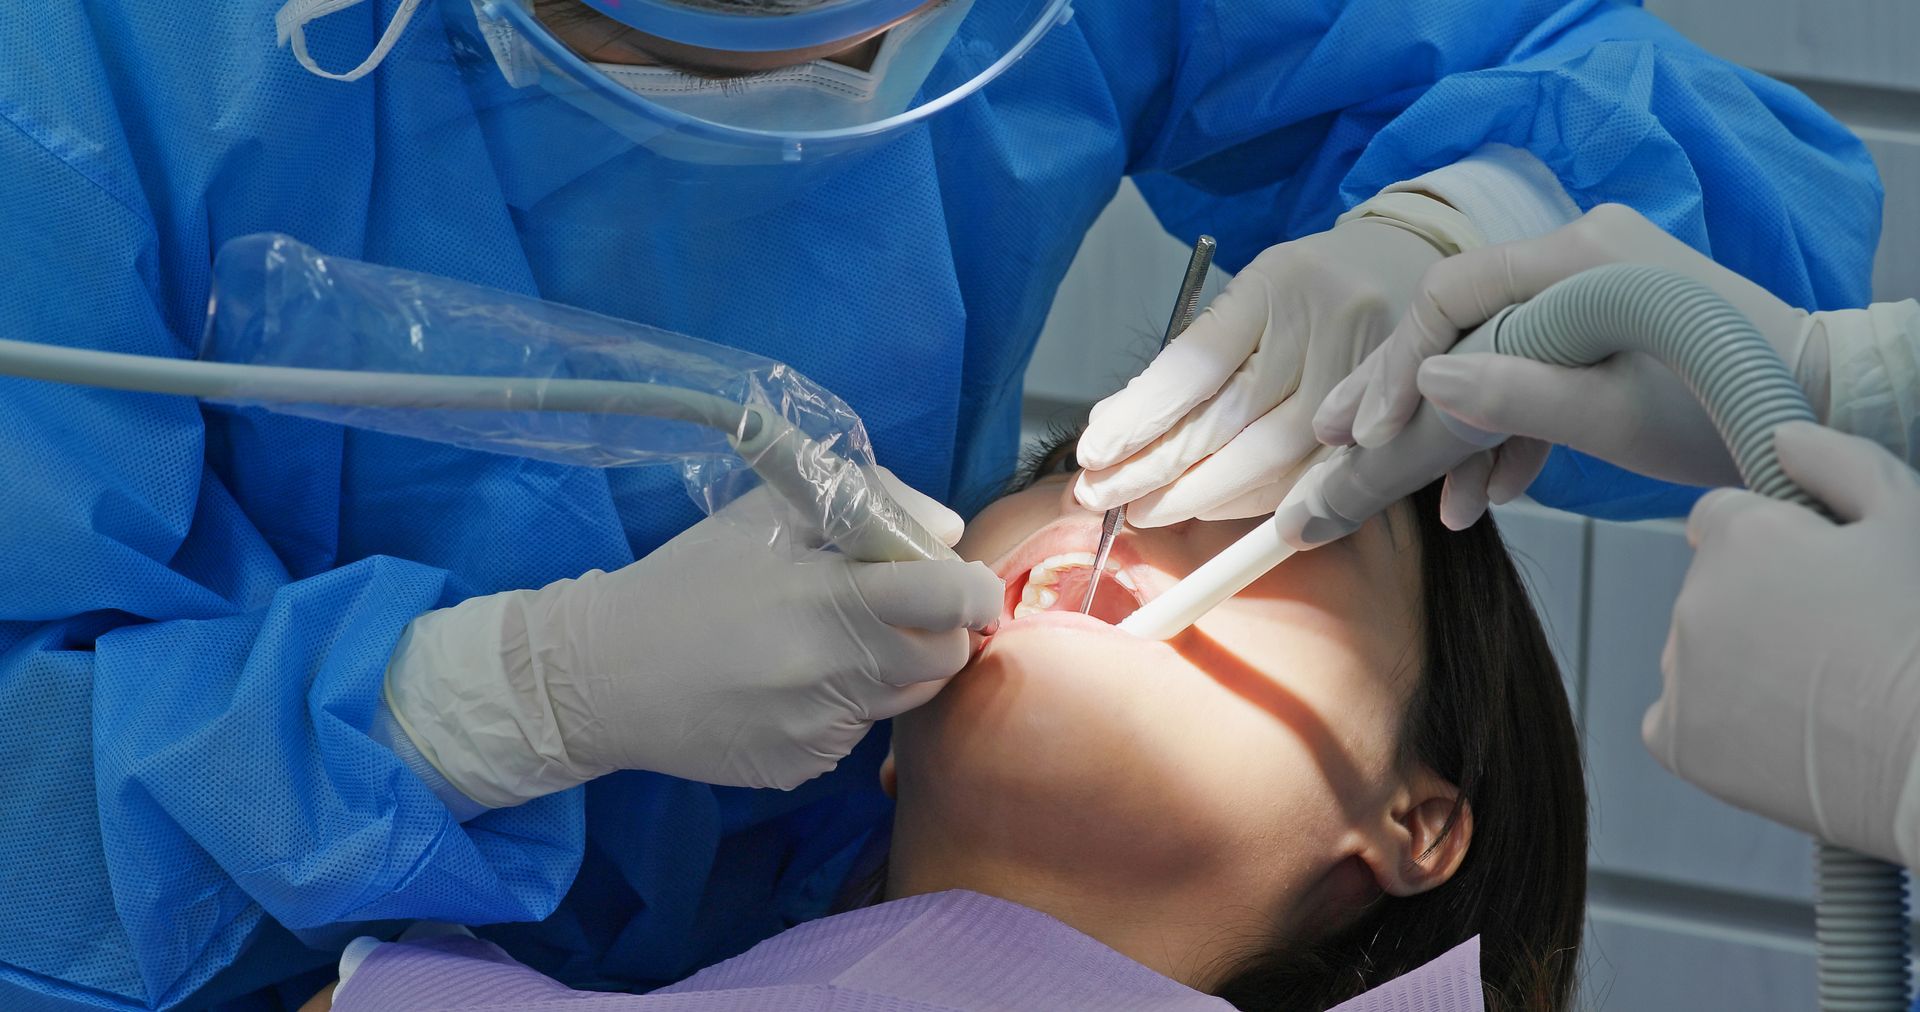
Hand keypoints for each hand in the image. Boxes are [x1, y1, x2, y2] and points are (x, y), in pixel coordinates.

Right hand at [385, 466, 1003, 798]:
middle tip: (902, 607)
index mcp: (825, 598)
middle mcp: (831, 672)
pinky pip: (857, 733)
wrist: (597, 678)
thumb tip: (942, 529)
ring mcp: (819, 730)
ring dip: (895, 665)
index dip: (973, 587)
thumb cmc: (683, 582)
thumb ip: (863, 501)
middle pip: (945, 658)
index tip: (962, 579)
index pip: (948, 598)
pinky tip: (791, 683)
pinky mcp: (801, 768)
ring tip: (837, 639)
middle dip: (941, 628)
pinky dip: (846, 704)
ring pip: (906, 698)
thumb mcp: (762, 515)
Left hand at [1073, 218, 1446, 525]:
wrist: (1414, 260)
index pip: (1195, 363)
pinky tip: (1208, 510)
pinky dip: (1254, 502)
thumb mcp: (1251, 292)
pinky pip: (1312, 474)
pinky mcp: (1382, 416)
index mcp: (1275, 284)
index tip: (1093, 451)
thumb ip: (1198, 356)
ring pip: (1269, 456)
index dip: (1141, 416)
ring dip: (1197, 495)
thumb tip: (1121, 428)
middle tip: (1100, 496)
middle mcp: (1323, 326)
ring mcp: (1361, 374)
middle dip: (1155, 469)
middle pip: (1227, 418)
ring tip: (1142, 511)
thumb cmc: (1309, 288)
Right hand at [1313, 203, 1813, 525]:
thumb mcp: (1606, 414)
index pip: (1451, 297)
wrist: (1813, 406)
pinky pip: (1536, 364)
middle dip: (1405, 396)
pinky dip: (1512, 424)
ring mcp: (1593, 286)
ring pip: (1495, 352)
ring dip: (1463, 427)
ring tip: (1430, 501)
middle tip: (1338, 444)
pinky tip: (1489, 492)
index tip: (1366, 433)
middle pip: (1463, 323)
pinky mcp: (1607, 321)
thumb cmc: (1718, 407)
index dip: (1398, 368)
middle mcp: (1578, 253)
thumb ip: (1512, 394)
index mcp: (1576, 259)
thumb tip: (1426, 384)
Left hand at [1644, 422, 1919, 866]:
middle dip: (1756, 601)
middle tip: (1834, 642)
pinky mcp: (1677, 740)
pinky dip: (1715, 724)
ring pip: (1695, 650)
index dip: (1776, 545)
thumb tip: (1781, 436)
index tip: (1823, 582)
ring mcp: (1680, 673)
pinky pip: (1679, 717)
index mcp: (1740, 539)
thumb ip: (1839, 461)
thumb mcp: (1909, 520)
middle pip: (1709, 586)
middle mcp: (1693, 600)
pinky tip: (1780, 732)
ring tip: (1820, 692)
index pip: (1722, 520)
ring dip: (1736, 660)